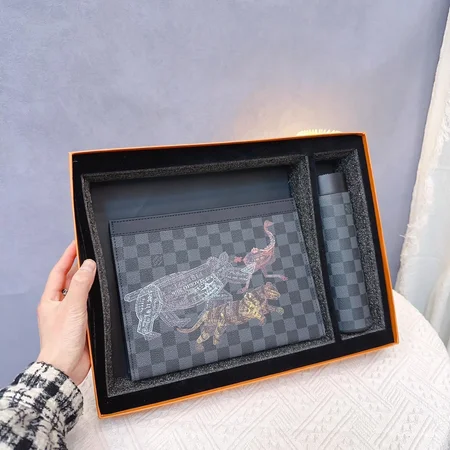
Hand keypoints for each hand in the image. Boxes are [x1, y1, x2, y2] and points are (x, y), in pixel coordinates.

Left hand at [37, 241, 95, 384]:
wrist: (65, 368)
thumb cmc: (61, 341)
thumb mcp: (72, 307)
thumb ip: (81, 285)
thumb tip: (88, 265)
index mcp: (50, 300)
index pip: (59, 272)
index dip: (67, 257)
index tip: (76, 244)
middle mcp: (59, 306)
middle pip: (69, 280)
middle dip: (78, 267)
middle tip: (90, 253)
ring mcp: (70, 315)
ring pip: (80, 292)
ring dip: (88, 281)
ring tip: (97, 268)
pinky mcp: (82, 324)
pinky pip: (89, 305)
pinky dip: (95, 297)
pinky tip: (103, 294)